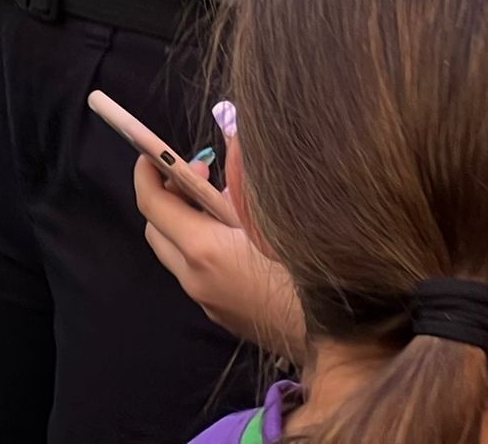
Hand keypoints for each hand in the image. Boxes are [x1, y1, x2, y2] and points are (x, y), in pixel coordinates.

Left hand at [133, 157, 304, 355]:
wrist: (341, 342)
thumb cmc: (312, 270)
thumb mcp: (277, 214)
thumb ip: (246, 178)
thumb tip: (233, 143)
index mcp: (204, 251)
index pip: (153, 205)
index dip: (146, 173)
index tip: (151, 152)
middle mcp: (196, 279)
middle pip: (156, 229)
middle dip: (167, 195)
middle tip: (200, 172)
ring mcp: (208, 302)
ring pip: (176, 252)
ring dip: (185, 221)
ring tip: (224, 198)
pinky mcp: (223, 314)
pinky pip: (197, 272)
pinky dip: (201, 244)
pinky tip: (238, 233)